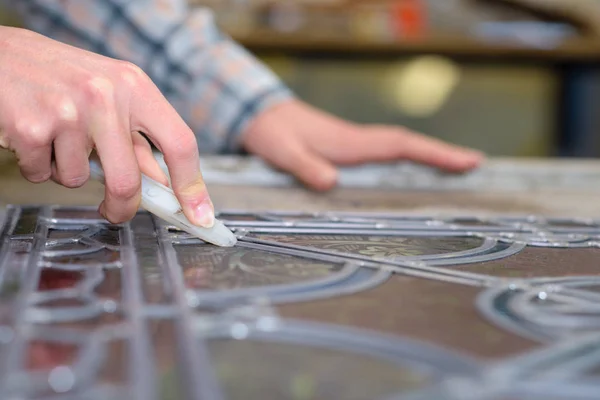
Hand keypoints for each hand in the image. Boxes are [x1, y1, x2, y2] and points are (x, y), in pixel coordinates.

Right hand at [0, 27, 213, 226]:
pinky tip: (33, 135)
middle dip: (123, 207)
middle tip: (116, 211)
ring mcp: (68, 111)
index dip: (192, 186)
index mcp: (135, 86)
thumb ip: (138, 139)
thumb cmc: (61, 77)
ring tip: (55, 137)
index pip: (180, 143)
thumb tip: (166, 185)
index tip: (200, 216)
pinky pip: (44, 175)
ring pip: (80, 180)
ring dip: (68, 171)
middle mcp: (106, 95)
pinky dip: (38, 166)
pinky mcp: (31, 127)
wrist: (0, 55)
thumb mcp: (111, 96)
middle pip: (129, 180)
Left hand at [241, 99, 483, 190]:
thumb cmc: (273, 133)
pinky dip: (406, 158)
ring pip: (399, 148)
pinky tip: (412, 168)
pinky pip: (385, 153)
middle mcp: (358, 142)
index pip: (399, 145)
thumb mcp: (284, 152)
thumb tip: (332, 184)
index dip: (433, 153)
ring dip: (428, 155)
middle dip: (442, 154)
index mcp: (350, 143)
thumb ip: (306, 167)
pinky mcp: (347, 150)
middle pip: (408, 145)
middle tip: (475, 164)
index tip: (465, 160)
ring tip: (457, 167)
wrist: (261, 115)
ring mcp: (354, 145)